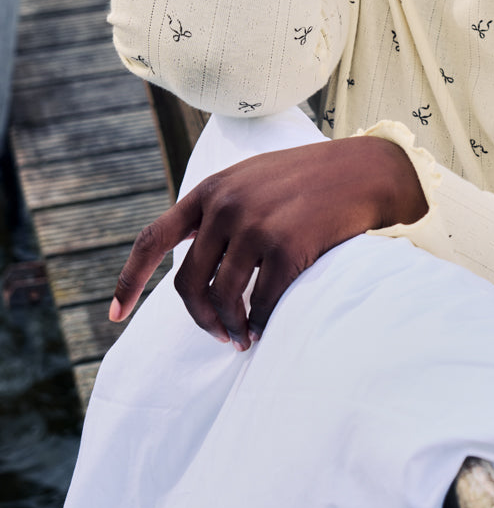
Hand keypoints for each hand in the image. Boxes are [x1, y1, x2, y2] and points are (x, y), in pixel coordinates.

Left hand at [109, 134, 425, 349]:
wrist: (363, 171)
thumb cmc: (309, 179)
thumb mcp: (251, 178)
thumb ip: (218, 208)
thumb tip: (192, 257)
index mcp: (210, 190)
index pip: (152, 240)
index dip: (128, 282)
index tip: (115, 316)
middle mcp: (226, 206)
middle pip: (188, 284)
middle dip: (200, 319)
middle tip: (218, 334)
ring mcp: (255, 226)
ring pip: (223, 299)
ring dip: (232, 327)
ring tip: (243, 337)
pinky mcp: (287, 247)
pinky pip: (260, 304)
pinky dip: (260, 323)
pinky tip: (265, 327)